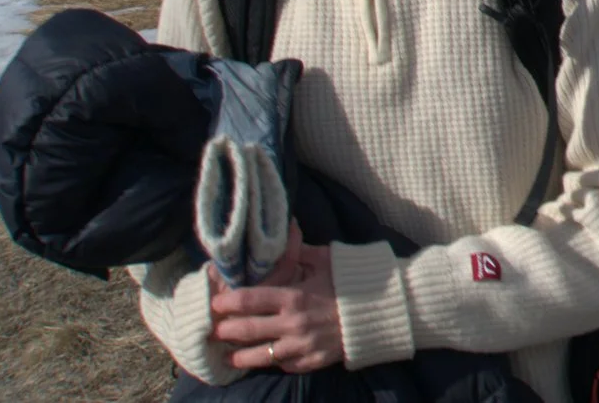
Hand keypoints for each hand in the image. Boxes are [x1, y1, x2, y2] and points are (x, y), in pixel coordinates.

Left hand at [210, 226, 343, 372]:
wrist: (385, 308)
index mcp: (294, 296)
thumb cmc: (355, 280)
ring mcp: (303, 346)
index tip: (215, 303)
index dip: (226, 303)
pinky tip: (266, 359)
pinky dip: (274, 362)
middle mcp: (293, 324)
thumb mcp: (328, 259)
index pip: (248, 300)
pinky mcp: (313, 361)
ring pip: (260, 357)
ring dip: (240, 357)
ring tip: (228, 357)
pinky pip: (285, 365)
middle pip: (245, 332)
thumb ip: (299, 251)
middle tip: (214, 331)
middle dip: (224, 332)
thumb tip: (284, 232)